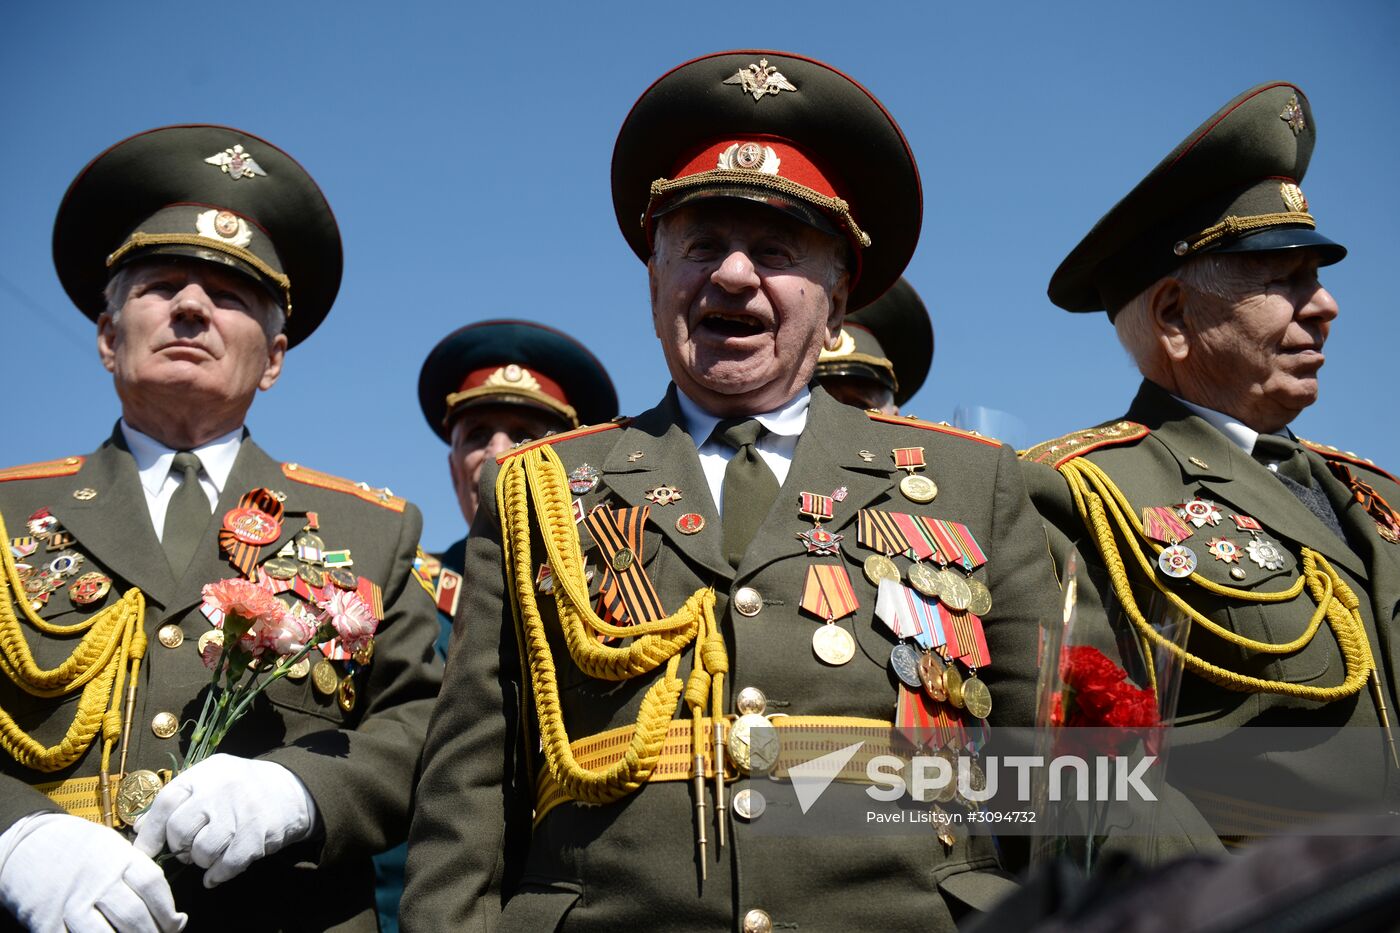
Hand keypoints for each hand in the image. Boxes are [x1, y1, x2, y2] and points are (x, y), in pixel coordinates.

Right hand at [0, 811, 185, 931]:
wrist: (30, 845)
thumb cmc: (83, 850)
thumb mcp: (115, 847)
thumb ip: (140, 873)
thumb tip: (171, 913)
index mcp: (119, 858)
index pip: (153, 886)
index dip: (168, 911)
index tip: (176, 924)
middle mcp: (97, 880)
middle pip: (134, 915)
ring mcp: (72, 903)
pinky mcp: (48, 923)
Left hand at [133, 754, 317, 888]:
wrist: (292, 789)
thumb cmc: (240, 787)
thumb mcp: (209, 780)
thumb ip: (176, 801)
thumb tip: (139, 828)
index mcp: (206, 773)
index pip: (166, 801)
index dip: (150, 831)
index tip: (143, 851)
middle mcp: (222, 789)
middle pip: (180, 830)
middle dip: (180, 846)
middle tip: (189, 847)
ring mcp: (241, 811)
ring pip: (202, 851)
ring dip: (202, 860)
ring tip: (211, 852)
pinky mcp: (257, 835)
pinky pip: (226, 865)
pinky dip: (218, 874)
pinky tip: (218, 871)